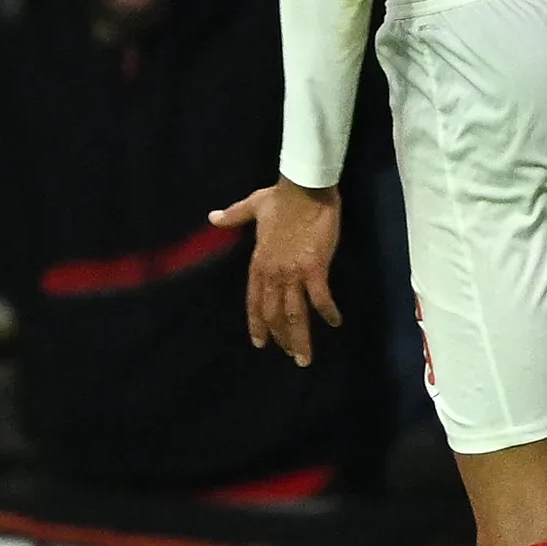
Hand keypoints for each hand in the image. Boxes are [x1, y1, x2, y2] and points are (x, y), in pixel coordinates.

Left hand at [212, 178, 343, 365]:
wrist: (304, 188)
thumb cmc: (281, 197)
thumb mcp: (253, 206)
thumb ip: (233, 216)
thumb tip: (212, 217)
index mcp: (258, 263)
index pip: (254, 301)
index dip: (257, 324)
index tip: (261, 343)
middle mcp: (273, 273)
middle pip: (274, 314)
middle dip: (281, 338)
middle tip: (290, 355)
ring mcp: (293, 272)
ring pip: (294, 313)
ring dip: (299, 337)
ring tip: (304, 357)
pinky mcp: (315, 267)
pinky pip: (320, 297)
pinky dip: (327, 312)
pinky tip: (334, 322)